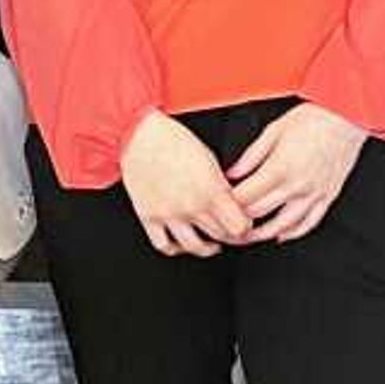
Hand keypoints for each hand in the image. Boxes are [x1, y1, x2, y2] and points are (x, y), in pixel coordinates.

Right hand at [118, 108, 254, 257]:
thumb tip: (233, 204)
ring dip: (207, 247)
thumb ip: (222, 185)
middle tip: (231, 230)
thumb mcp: (209, 158)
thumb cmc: (173, 139)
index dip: (245, 226)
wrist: (139, 135)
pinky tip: (183, 243)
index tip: (244, 222)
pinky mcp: (149, 217)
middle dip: (230, 235)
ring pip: (195, 247)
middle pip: (221, 236)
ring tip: (211, 243)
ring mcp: (169, 214)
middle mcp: (190, 206)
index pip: (239, 226)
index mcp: (210, 190)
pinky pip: (164, 245)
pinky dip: (176, 248)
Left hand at [224, 100, 366, 243]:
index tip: (220, 204)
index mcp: (280, 168)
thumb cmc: (313, 118)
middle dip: (240, 221)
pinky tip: (282, 235)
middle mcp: (297, 185)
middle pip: (260, 213)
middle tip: (228, 223)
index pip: (246, 197)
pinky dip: (294, 233)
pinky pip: (310, 223)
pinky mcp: (328, 197)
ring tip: (250, 236)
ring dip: (264, 234)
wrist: (347, 118)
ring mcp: (314, 194)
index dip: (229, 204)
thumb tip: (232, 173)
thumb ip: (251, 155)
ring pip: (284, 225)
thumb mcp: (274, 130)